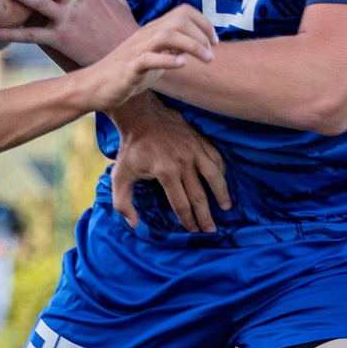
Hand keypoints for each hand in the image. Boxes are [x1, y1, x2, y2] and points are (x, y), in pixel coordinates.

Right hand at [69, 5, 214, 114]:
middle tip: (212, 55)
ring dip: (192, 45)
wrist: (96, 87)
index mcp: (153, 30)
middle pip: (179, 20)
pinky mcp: (129, 67)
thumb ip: (172, 49)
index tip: (215, 42)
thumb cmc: (126, 73)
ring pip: (168, 35)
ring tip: (206, 59)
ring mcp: (136, 50)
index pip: (183, 12)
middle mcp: (146, 35)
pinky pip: (149, 58)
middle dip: (202, 35)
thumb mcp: (154, 58)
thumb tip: (194, 45)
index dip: (204, 23)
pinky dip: (168, 60)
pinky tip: (182, 65)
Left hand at [111, 101, 229, 231]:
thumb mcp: (120, 175)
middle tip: (211, 230)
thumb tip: (134, 224)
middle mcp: (183, 162)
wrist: (142, 116)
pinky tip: (222, 182)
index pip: (181, 204)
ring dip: (221, 193)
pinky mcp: (200, 140)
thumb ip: (123, 202)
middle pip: (199, 196)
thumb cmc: (132, 149)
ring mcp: (195, 150)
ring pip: (214, 176)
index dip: (188, 220)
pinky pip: (216, 158)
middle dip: (206, 216)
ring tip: (226, 207)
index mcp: (165, 172)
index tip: (193, 231)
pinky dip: (222, 172)